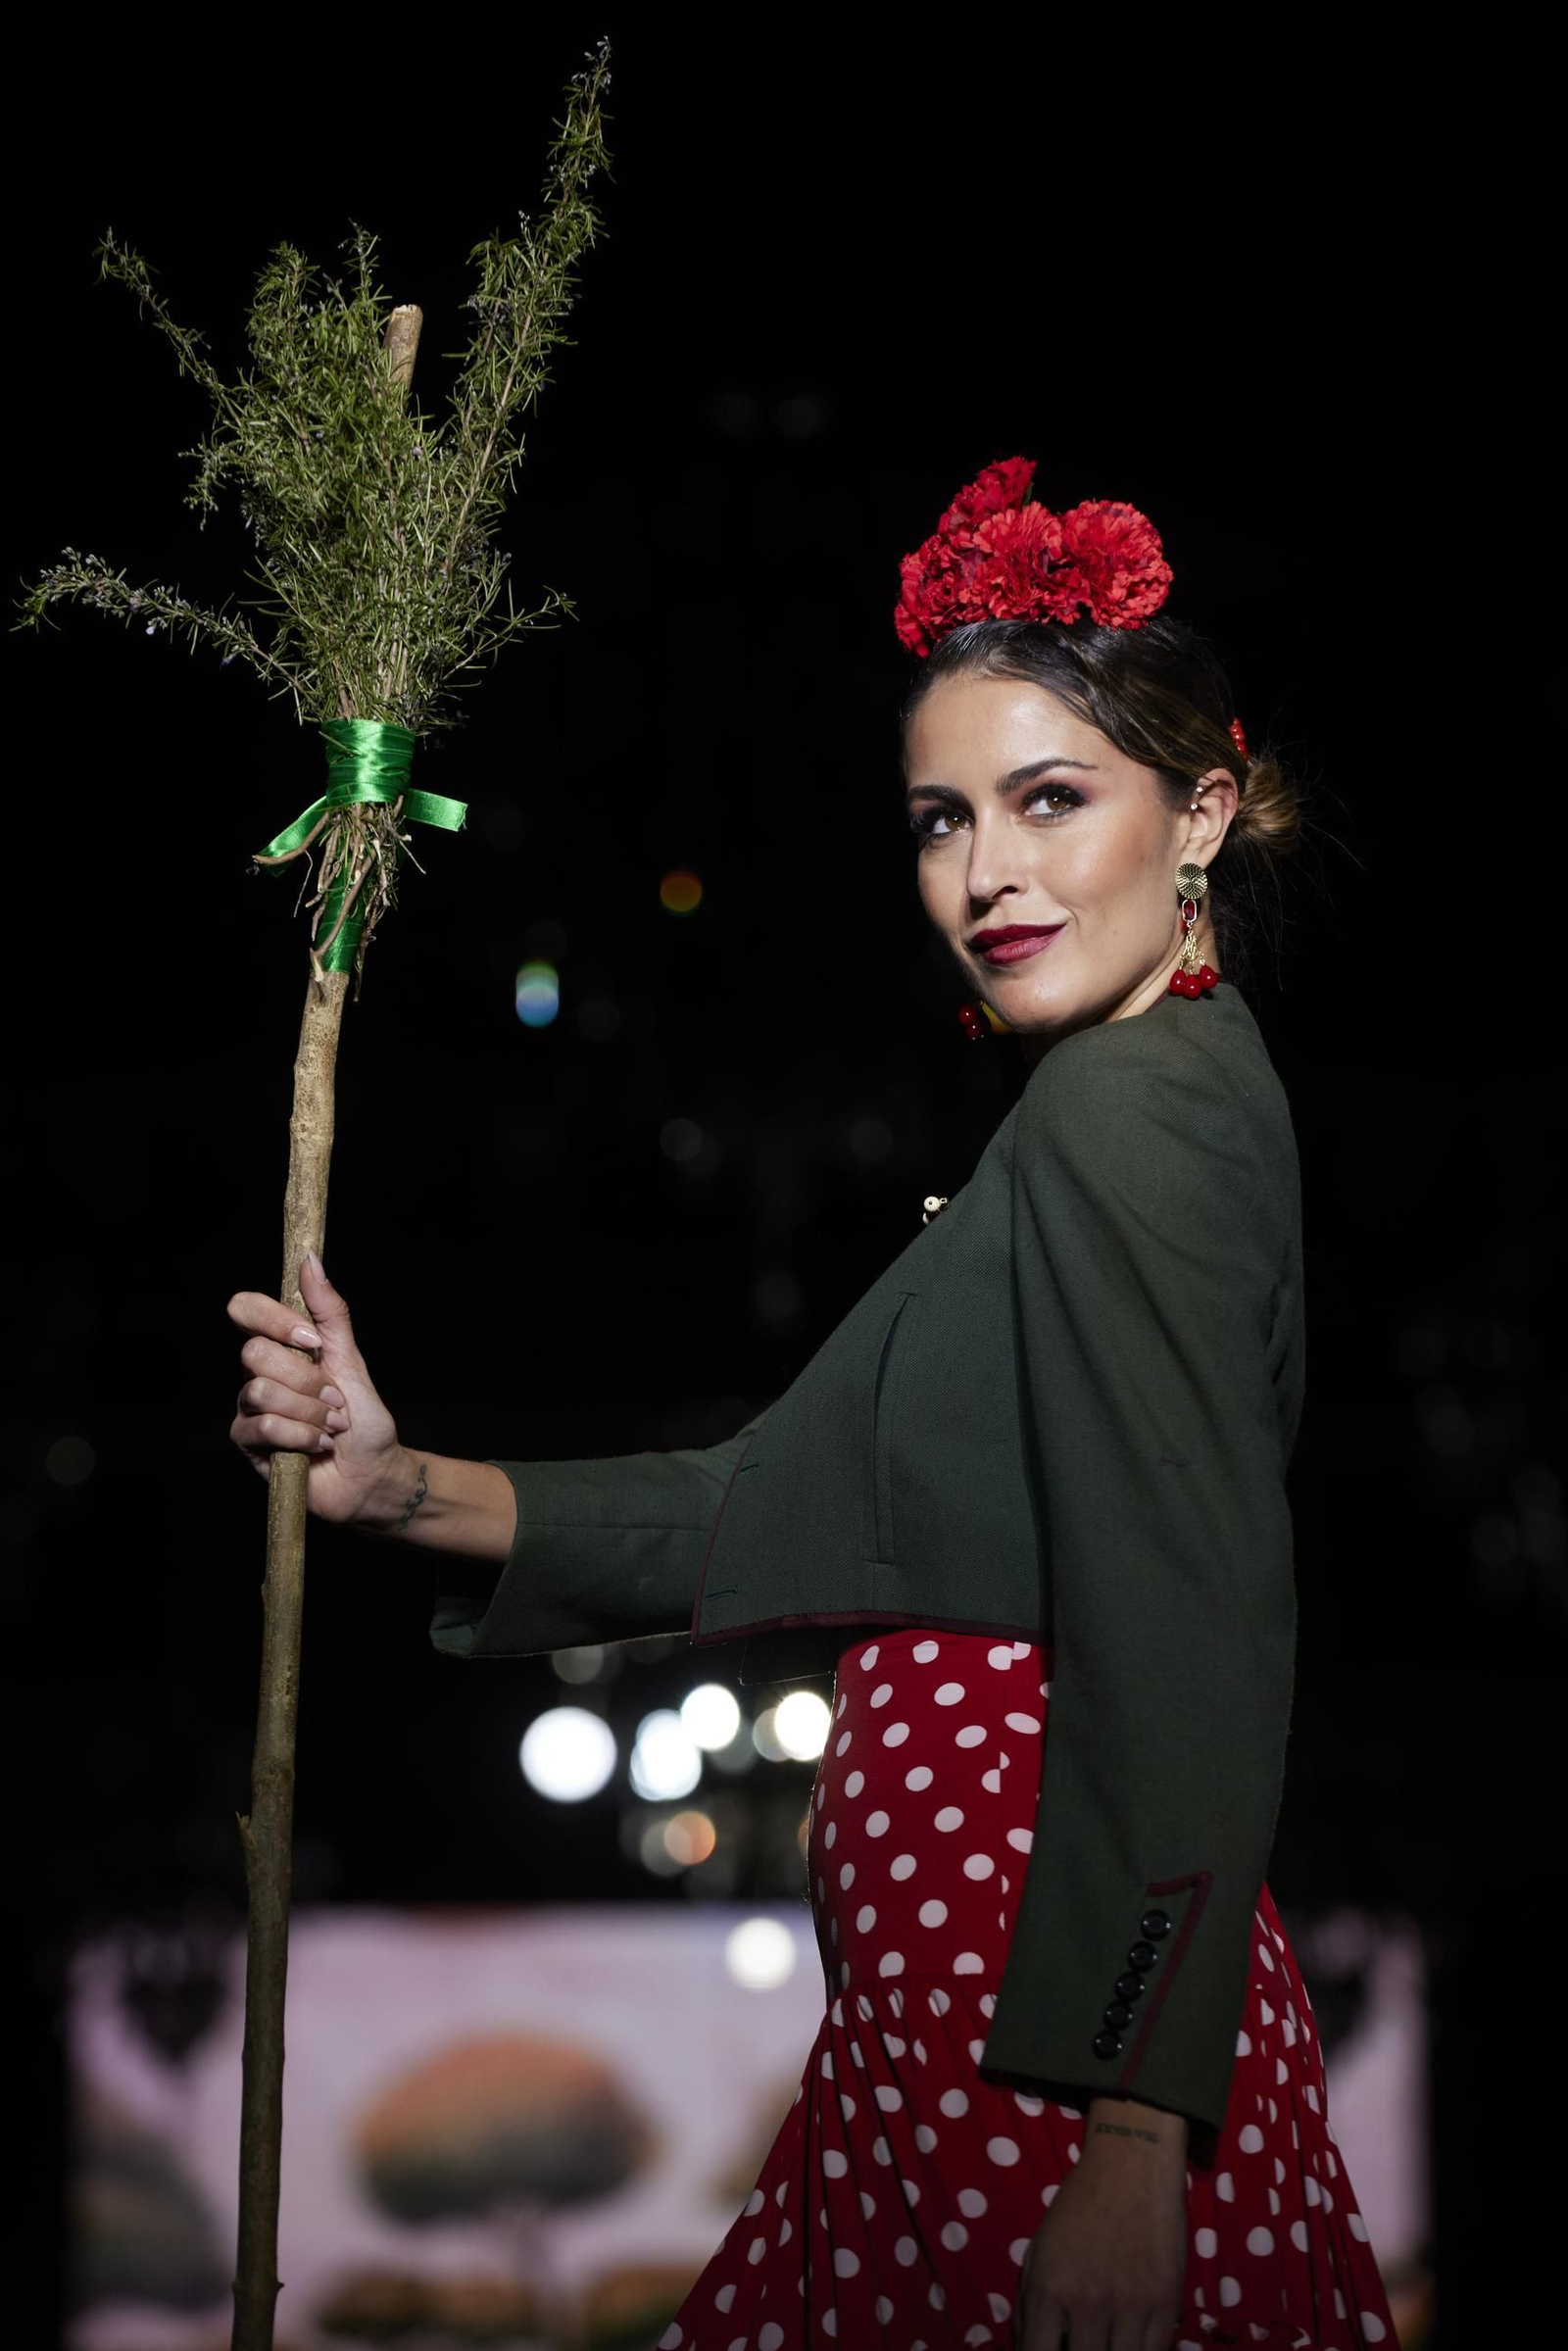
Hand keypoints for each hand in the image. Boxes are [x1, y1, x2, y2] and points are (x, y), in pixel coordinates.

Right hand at [227, 1252, 405, 1526]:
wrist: (372, 1471)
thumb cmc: (364, 1417)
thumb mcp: (350, 1358)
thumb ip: (329, 1311)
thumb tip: (310, 1260)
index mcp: (280, 1347)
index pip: (245, 1310)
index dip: (273, 1319)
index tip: (311, 1339)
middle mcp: (258, 1374)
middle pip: (253, 1353)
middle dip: (305, 1379)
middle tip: (335, 1399)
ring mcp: (250, 1409)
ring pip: (258, 1391)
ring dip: (309, 1412)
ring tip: (332, 1426)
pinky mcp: (249, 1445)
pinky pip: (263, 1427)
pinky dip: (301, 1436)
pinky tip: (318, 1445)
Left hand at [1015, 2129, 1186, 2350]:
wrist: (1131, 2166)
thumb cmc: (1078, 2206)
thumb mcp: (1039, 2249)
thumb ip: (1030, 2304)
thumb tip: (1029, 2347)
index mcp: (1050, 2286)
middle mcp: (1088, 2301)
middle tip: (1080, 2342)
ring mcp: (1131, 2304)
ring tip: (1102, 2342)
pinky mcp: (1166, 2302)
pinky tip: (1128, 2342)